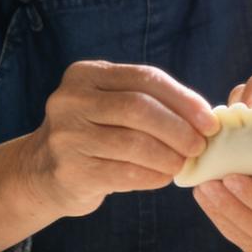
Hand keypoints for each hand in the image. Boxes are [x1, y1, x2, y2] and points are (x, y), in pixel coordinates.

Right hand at [17, 61, 217, 216]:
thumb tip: (205, 117)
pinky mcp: (70, 171)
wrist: (42, 172)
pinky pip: (124, 173)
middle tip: (199, 145)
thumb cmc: (94, 134)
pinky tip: (163, 177)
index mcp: (86, 74)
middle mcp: (70, 100)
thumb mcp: (111, 104)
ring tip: (183, 163)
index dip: (183, 99)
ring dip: (169, 156)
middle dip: (178, 128)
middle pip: (140, 108)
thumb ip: (150, 102)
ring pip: (134, 143)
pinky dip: (152, 176)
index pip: (145, 78)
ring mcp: (66, 136)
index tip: (209, 120)